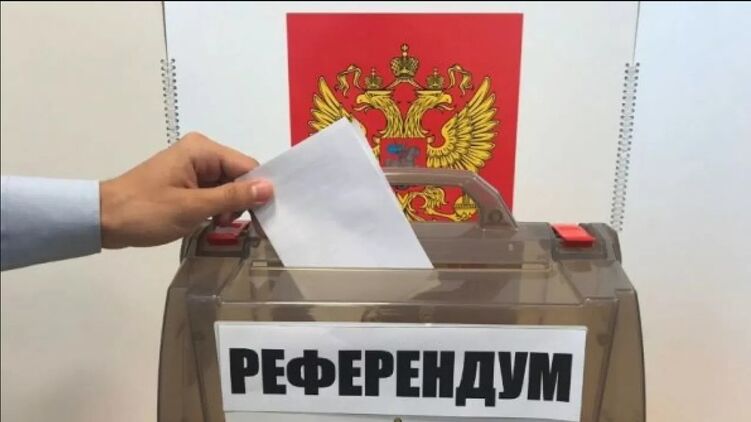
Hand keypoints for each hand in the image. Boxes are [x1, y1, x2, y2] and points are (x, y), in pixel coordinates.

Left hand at [99, 132, 271, 248]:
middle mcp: (200, 152)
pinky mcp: (186, 181)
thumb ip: (233, 197)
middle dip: (242, 200)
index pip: (247, 167)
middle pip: (239, 175)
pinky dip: (216, 208)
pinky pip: (213, 192)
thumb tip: (269, 189)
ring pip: (228, 186)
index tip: (265, 218)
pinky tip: (210, 222)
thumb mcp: (193, 207)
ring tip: (215, 224)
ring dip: (228, 207)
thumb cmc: (146, 211)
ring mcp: (192, 167)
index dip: (258, 190)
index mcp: (202, 150)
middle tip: (233, 225)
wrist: (103, 220)